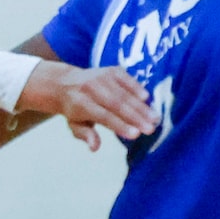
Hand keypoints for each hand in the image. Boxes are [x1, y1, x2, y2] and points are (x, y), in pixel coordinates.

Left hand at [21, 59, 158, 149]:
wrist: (65, 82)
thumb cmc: (74, 110)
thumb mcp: (74, 125)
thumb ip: (85, 135)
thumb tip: (94, 148)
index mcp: (81, 104)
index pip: (103, 116)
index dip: (120, 125)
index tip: (136, 135)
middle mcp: (91, 88)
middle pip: (116, 104)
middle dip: (135, 117)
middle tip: (151, 129)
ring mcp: (102, 77)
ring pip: (124, 93)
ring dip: (141, 106)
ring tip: (155, 119)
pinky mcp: (111, 70)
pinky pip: (127, 79)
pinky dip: (137, 88)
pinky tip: (148, 99)